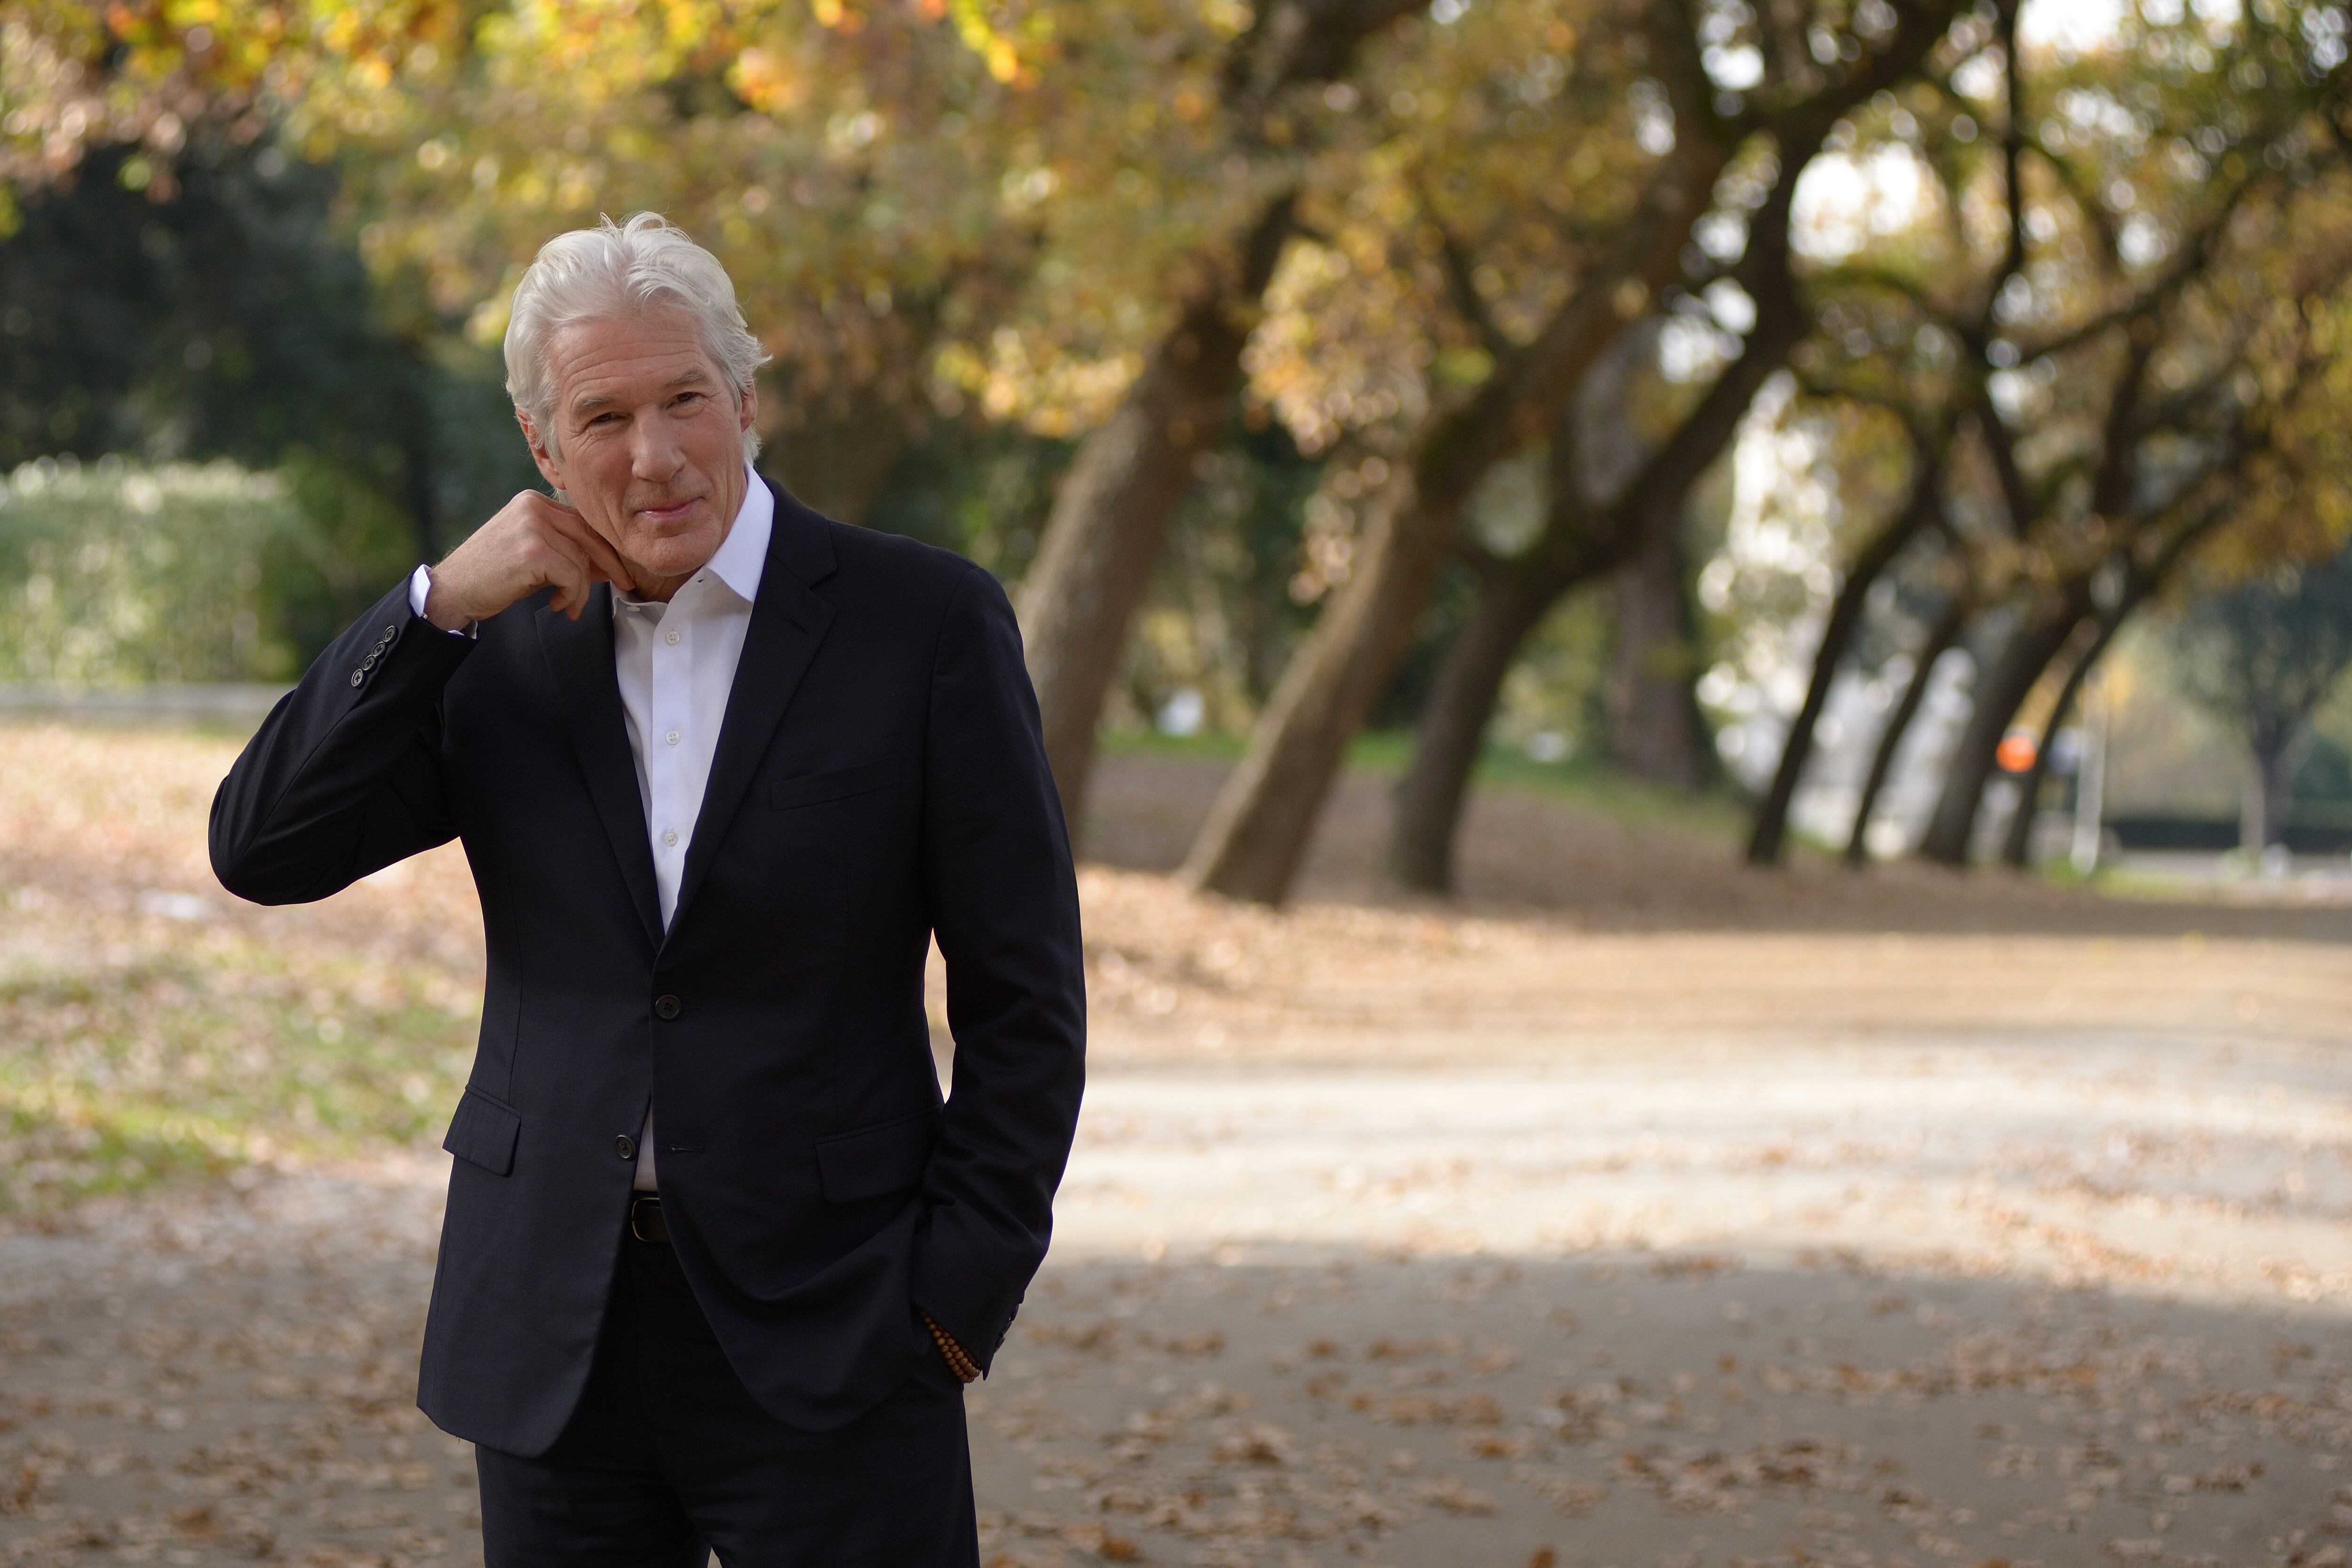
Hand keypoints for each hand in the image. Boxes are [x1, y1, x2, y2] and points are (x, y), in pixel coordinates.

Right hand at [423, 491, 635, 627]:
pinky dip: (572, 596)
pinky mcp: (532, 551)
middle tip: (625, 585)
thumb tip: (607, 563)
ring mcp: (532, 526)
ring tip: (567, 605)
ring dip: (581, 590)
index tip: (620, 569)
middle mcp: (533, 507)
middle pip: (589, 535)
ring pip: (581, 560)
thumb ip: (566, 551)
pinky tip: (557, 605)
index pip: (582, 521)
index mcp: (533, 502)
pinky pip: (572, 576)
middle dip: (611, 563)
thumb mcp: (534, 555)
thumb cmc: (493, 575)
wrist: (453, 590)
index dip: (605, 547)